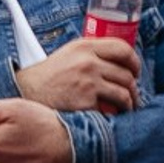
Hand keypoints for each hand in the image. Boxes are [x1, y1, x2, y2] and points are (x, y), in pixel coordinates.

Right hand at [14, 36, 140, 116]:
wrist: (27, 92)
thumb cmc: (49, 75)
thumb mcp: (69, 53)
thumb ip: (91, 52)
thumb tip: (117, 60)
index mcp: (85, 46)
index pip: (123, 48)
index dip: (134, 62)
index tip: (135, 71)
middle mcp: (89, 61)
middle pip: (127, 74)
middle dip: (134, 88)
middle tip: (132, 96)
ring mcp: (88, 82)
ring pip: (124, 93)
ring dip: (129, 103)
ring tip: (127, 108)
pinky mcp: (86, 102)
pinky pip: (112, 109)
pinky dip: (115, 115)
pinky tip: (112, 117)